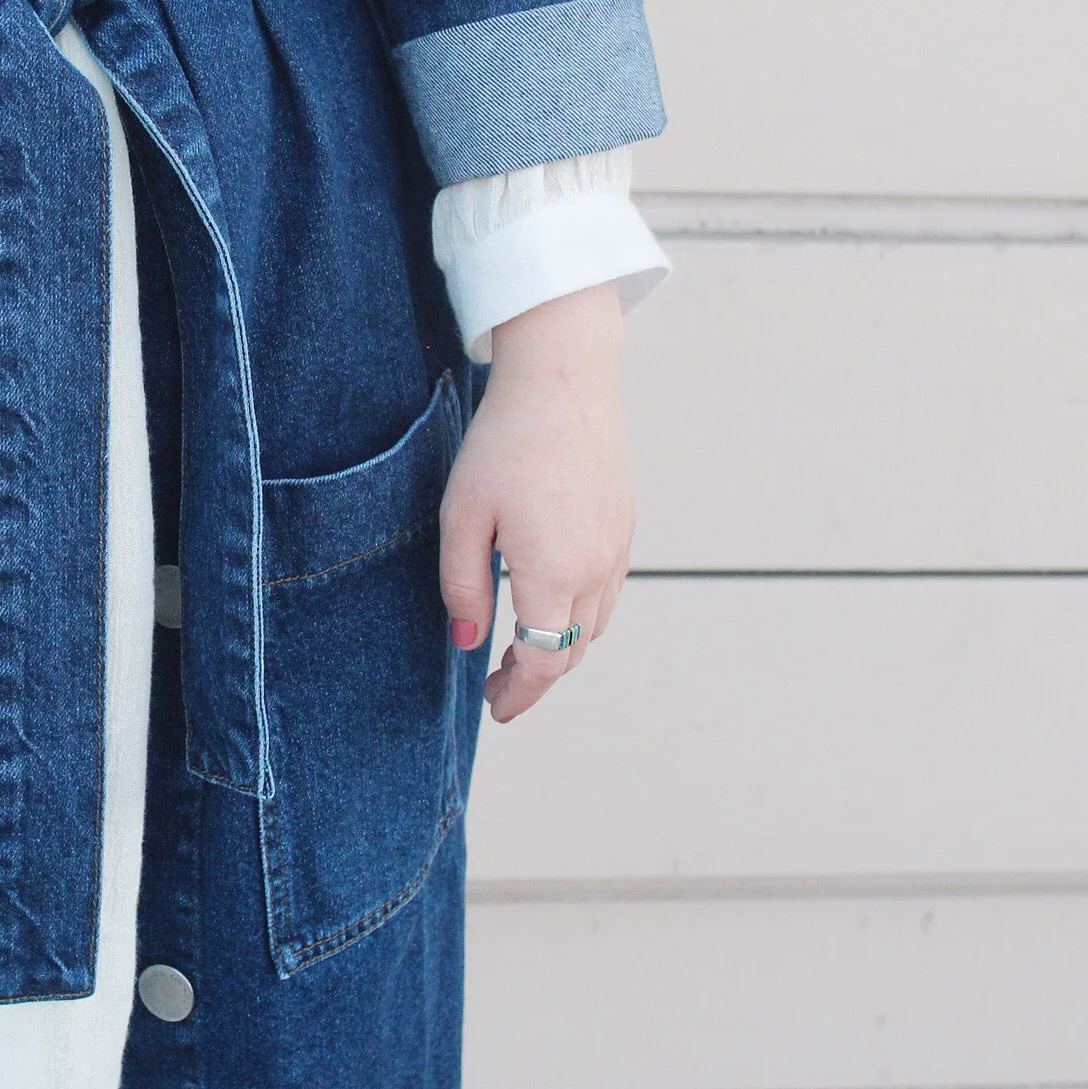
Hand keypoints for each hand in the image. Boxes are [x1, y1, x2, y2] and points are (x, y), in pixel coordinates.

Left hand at [439, 282, 634, 723]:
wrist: (564, 381)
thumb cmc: (505, 444)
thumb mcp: (462, 517)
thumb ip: (462, 586)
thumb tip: (469, 641)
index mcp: (553, 572)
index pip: (543, 661)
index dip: (519, 693)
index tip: (496, 707)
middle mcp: (596, 568)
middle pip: (572, 650)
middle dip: (536, 677)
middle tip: (498, 687)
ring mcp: (617, 548)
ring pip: (595, 624)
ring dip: (561, 646)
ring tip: (521, 648)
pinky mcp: (625, 526)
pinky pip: (609, 591)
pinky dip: (581, 613)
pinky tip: (552, 601)